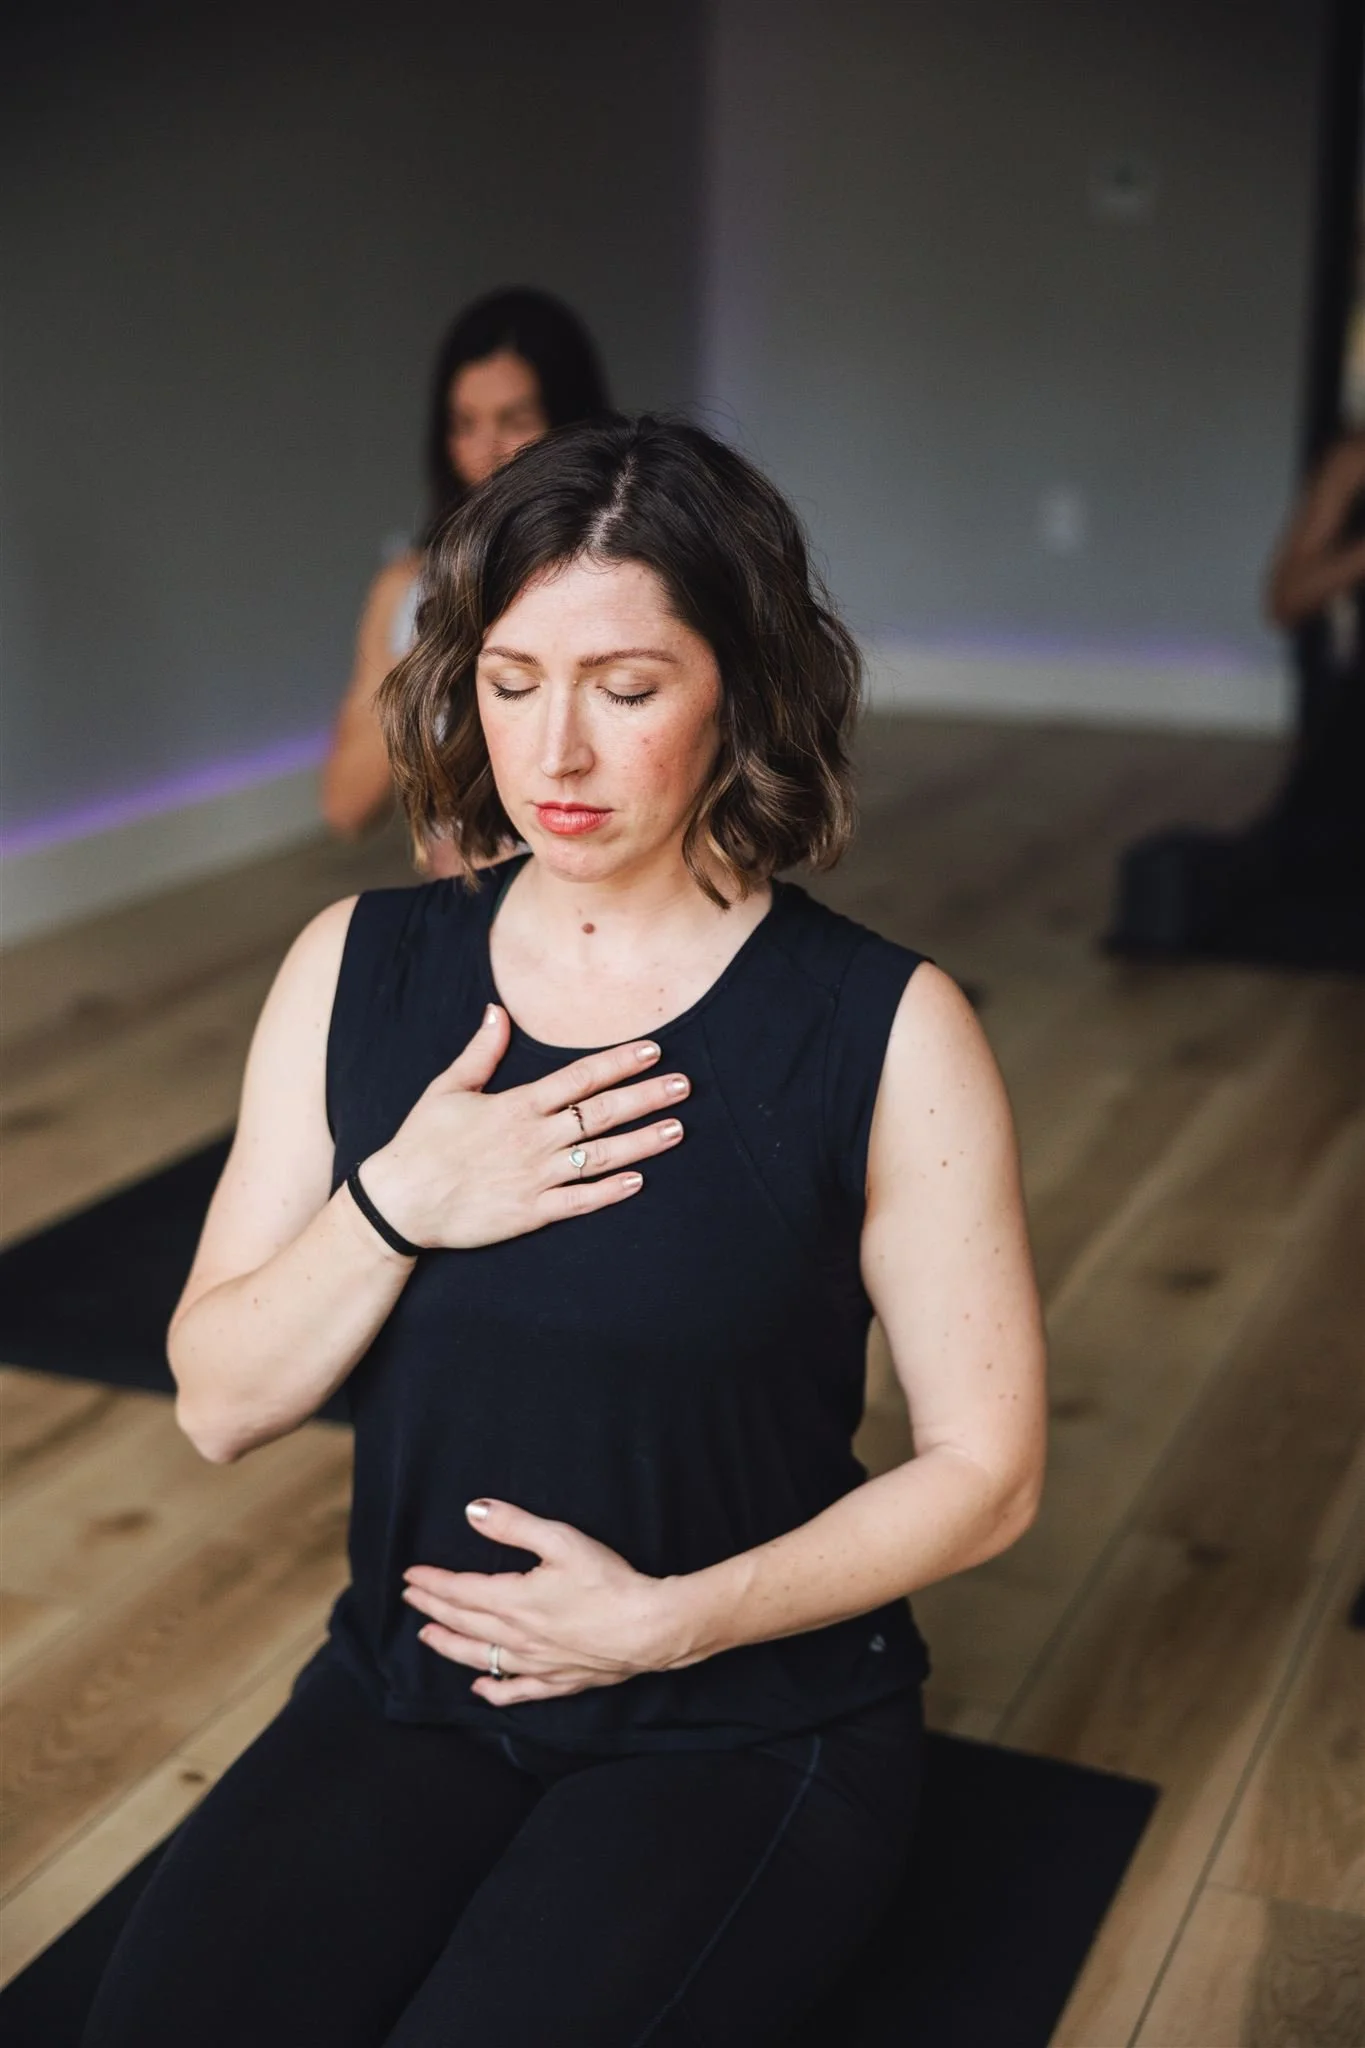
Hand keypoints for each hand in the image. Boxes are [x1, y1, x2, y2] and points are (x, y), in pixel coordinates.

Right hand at [358, 1007, 688, 1250]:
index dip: (620, 1062)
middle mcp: (533, 1139)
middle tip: (684, 1086)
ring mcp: (535, 1177)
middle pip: (601, 1113)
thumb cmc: (422, 1141)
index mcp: (517, 1105)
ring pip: (600, 1156)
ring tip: (677, 1129)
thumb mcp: (448, 1088)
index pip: (580, 1077)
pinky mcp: (531, 1212)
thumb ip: (481, 1051)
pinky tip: (639, 1182)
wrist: (400, 1201)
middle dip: (646, 1096)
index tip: (653, 1050)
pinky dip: (610, 1192)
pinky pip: (579, 1201)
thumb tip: (497, 1011)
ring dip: (642, 1142)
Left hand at [402, 1499, 685, 1705]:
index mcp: (513, 1600)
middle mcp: (517, 1636)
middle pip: (463, 1622)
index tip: (410, 1575)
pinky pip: (516, 1691)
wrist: (649, 1629)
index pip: (459, 1591)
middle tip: (411, 1599)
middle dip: (432, 1609)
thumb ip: (514, 1525)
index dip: (432, 1582)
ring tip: (427, 1637)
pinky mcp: (559, 1680)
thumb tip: (472, 1511)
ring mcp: (536, 1663)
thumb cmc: (608, 1582)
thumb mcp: (561, 1540)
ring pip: (480, 1657)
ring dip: (450, 1646)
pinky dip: (493, 1691)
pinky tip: (480, 1689)